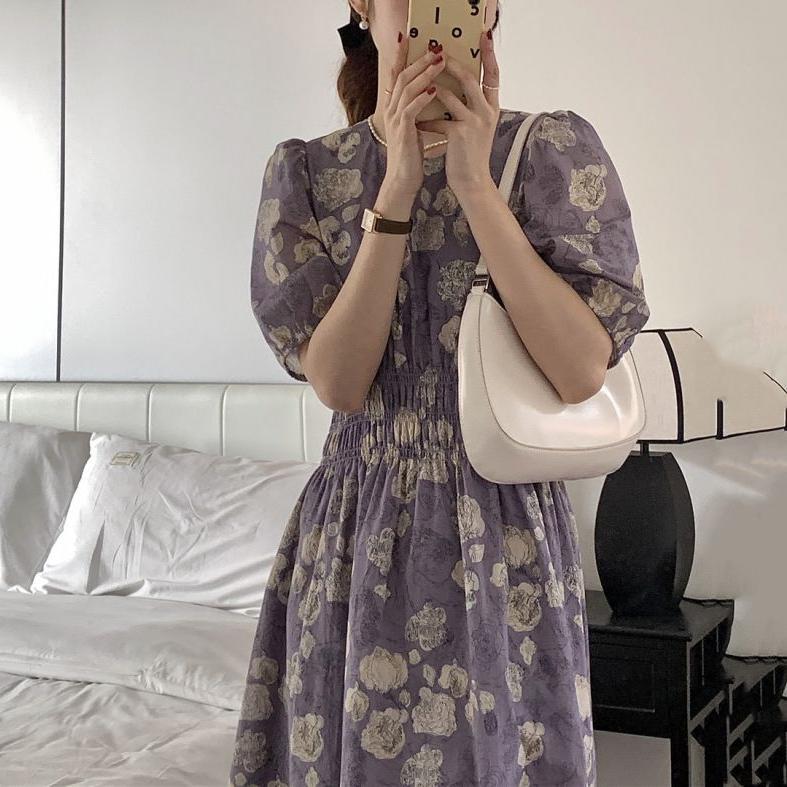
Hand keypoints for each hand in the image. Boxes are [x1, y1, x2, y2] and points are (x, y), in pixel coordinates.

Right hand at [380, 36, 446, 199]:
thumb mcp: (415, 130)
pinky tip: (434, 90)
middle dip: (419, 60)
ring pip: (407, 89)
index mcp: (395, 109)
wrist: (402, 181)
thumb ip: (418, 112)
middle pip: (403, 77)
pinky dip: (422, 98)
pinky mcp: (403, 132)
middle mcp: (392, 111)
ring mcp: (396, 120)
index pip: (397, 76)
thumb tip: (432, 95)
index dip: (402, 57)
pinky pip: (411, 109)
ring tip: (440, 62)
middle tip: (436, 48)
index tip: (410, 39)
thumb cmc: (411, 158)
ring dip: (425, 74)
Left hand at [414, 29, 499, 197]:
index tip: (483, 36)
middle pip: (470, 78)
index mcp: (492, 109)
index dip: (489, 55)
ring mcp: (474, 122)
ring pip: (451, 95)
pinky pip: (438, 118)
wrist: (472, 182)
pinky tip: (417, 120)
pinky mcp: (459, 133)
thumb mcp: (476, 128)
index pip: (494, 76)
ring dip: (433, 87)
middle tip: (439, 52)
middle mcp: (487, 112)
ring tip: (421, 81)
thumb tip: (456, 88)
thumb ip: (471, 107)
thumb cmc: (470, 155)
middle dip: (453, 64)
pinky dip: (426, 119)